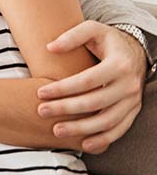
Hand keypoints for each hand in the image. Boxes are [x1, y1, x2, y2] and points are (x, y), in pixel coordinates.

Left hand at [37, 21, 145, 152]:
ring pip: (107, 120)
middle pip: (95, 102)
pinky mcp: (132, 110)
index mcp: (118, 64)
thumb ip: (72, 35)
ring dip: (81, 128)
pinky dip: (103, 139)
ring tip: (56, 130)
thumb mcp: (92, 29)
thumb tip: (50, 47)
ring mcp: (132, 100)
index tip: (40, 92)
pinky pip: (120, 129)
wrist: (134, 52)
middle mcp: (129, 84)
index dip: (63, 88)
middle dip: (66, 109)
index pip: (87, 80)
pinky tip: (84, 145)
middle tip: (42, 111)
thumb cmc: (106, 40)